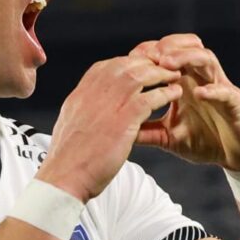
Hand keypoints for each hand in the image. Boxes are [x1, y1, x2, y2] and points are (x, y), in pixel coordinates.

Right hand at [37, 56, 182, 201]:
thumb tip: (91, 103)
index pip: (108, 65)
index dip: (129, 63)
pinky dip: (165, 93)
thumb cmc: (69, 156)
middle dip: (148, 63)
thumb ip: (84, 108)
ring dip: (160, 73)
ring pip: (141, 75)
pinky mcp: (124, 119)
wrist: (65, 175)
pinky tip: (174, 94)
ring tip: (174, 75)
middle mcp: (94, 91)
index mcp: (82, 92)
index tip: (142, 68)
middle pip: (126, 64)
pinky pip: (151, 97)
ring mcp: (109, 102)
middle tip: (163, 68)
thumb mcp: (71, 122)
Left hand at [130, 34, 239, 170]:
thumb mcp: (168, 137)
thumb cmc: (204, 141)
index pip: (168, 58)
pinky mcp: (237, 103)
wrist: (237, 157)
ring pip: (207, 60)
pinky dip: (213, 90)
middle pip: (187, 48)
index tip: (131, 58)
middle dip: (167, 47)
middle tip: (148, 54)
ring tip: (168, 64)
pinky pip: (226, 91)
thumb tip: (116, 130)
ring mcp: (222, 88)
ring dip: (187, 59)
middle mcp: (203, 79)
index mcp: (186, 83)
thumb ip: (145, 130)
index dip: (151, 54)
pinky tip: (199, 93)